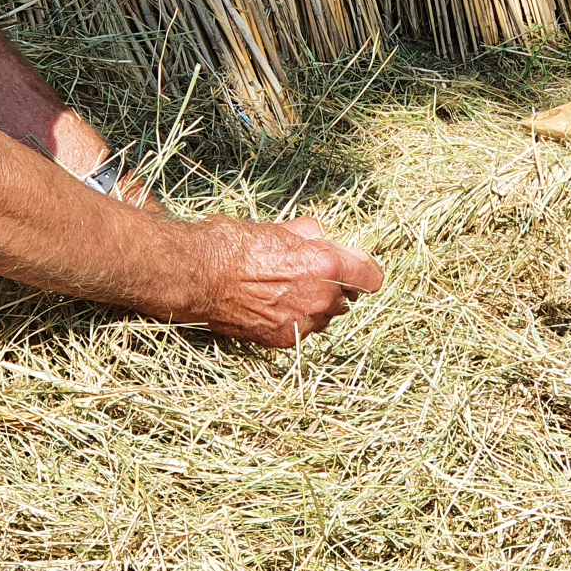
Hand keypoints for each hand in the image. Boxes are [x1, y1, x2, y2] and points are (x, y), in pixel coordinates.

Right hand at [173, 216, 384, 346]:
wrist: (199, 276)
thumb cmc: (234, 246)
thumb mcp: (278, 230)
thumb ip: (307, 236)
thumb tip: (317, 234)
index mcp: (327, 266)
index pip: (371, 277)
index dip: (364, 270)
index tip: (357, 268)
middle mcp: (321, 298)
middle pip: (347, 298)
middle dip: (335, 287)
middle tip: (312, 275)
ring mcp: (303, 323)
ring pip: (325, 317)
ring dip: (316, 306)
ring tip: (289, 291)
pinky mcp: (284, 340)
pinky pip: (302, 330)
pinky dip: (295, 321)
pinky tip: (274, 306)